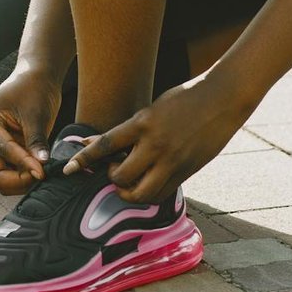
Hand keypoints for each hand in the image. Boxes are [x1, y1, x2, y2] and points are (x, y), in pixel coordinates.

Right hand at [0, 66, 63, 195]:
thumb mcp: (36, 114)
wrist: (37, 78)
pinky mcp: (5, 154)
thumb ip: (36, 141)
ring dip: (22, 181)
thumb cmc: (34, 89)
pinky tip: (41, 169)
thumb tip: (41, 167)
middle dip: (18, 180)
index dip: (24, 165)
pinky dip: (25, 176)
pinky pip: (12, 175)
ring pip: (2, 180)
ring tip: (44, 170)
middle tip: (42, 175)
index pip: (2, 153)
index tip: (44, 172)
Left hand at [61, 74, 254, 203]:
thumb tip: (103, 144)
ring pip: (140, 193)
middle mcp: (155, 145)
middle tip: (113, 168)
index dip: (84, 159)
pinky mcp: (186, 172)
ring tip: (128, 179)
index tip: (68, 169)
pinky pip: (161, 193)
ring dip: (128, 191)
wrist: (223, 99)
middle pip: (120, 176)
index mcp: (142, 123)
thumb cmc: (185, 98)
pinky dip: (149, 193)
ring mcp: (172, 161)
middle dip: (110, 177)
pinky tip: (147, 182)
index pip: (105, 145)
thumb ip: (130, 129)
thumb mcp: (152, 109)